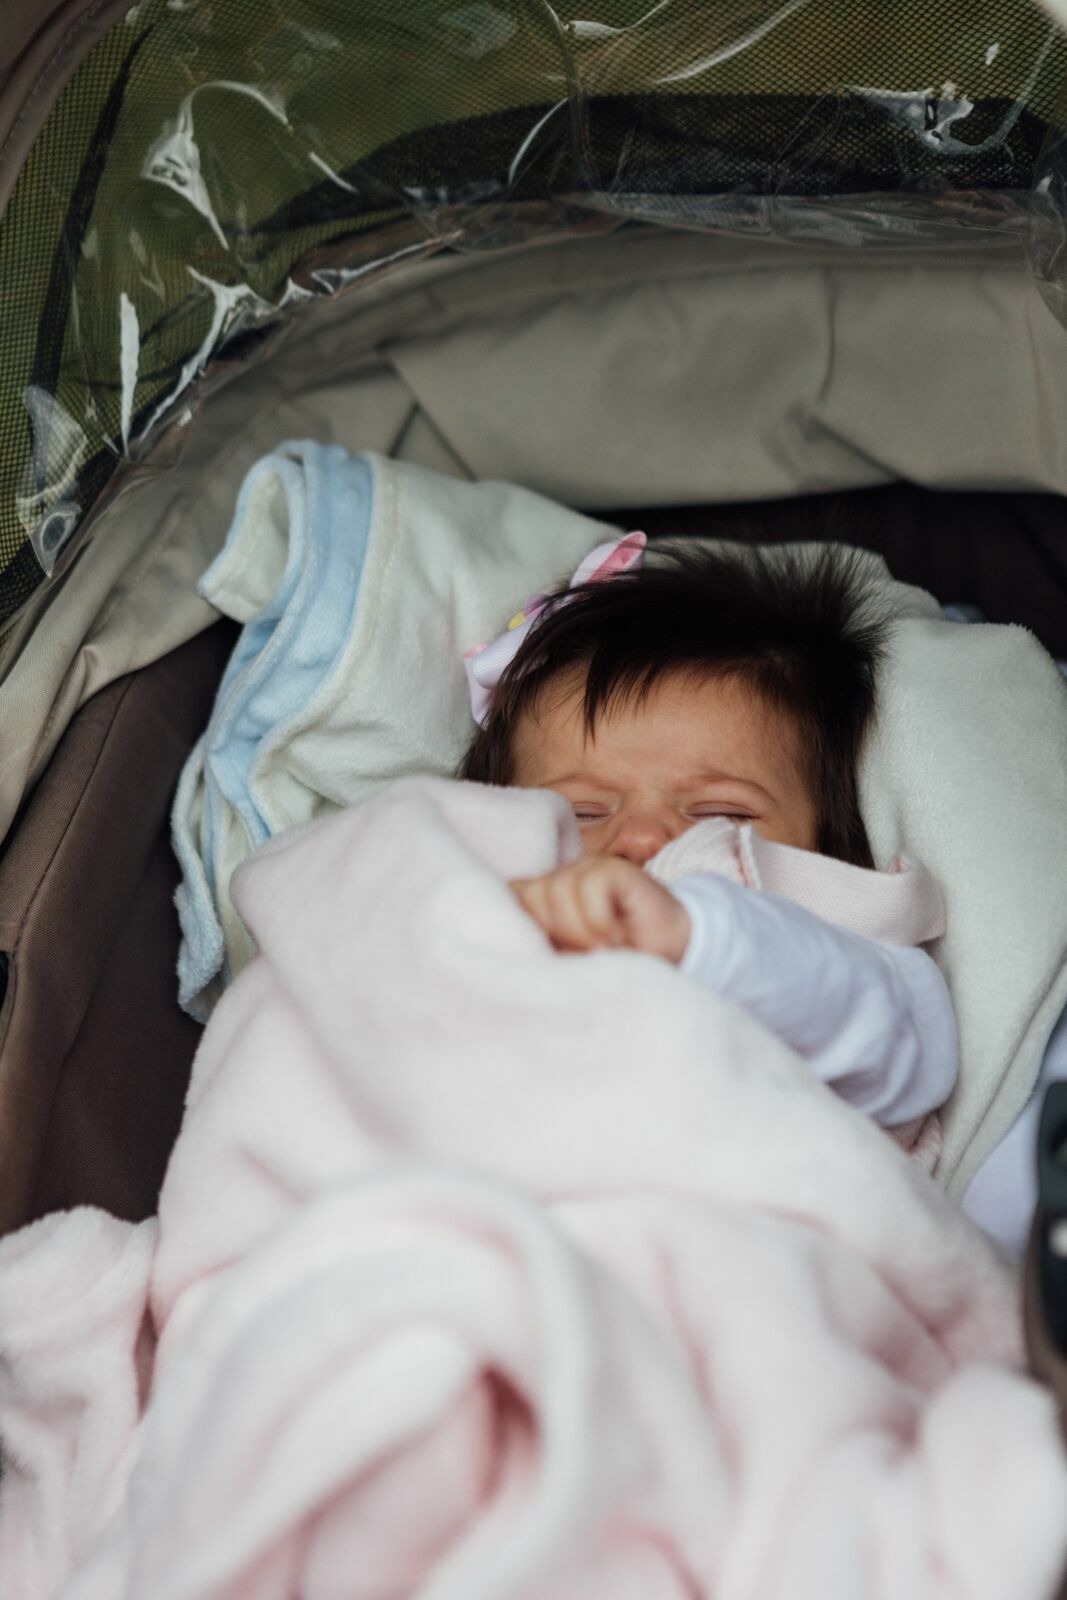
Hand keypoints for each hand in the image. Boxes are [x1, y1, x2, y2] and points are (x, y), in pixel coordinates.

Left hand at [509, 857, 690, 963]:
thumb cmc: (614, 963)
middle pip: (531, 898)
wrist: (670, 957)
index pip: (509, 896)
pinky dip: (602, 922)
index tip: (550, 951)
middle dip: (558, 935)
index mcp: (542, 899)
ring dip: (583, 933)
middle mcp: (560, 878)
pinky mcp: (614, 869)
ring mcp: (587, 869)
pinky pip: (591, 890)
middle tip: (586, 953)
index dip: (522, 926)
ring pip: (559, 892)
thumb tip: (504, 942)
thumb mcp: (567, 961)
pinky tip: (619, 936)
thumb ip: (538, 945)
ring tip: (605, 949)